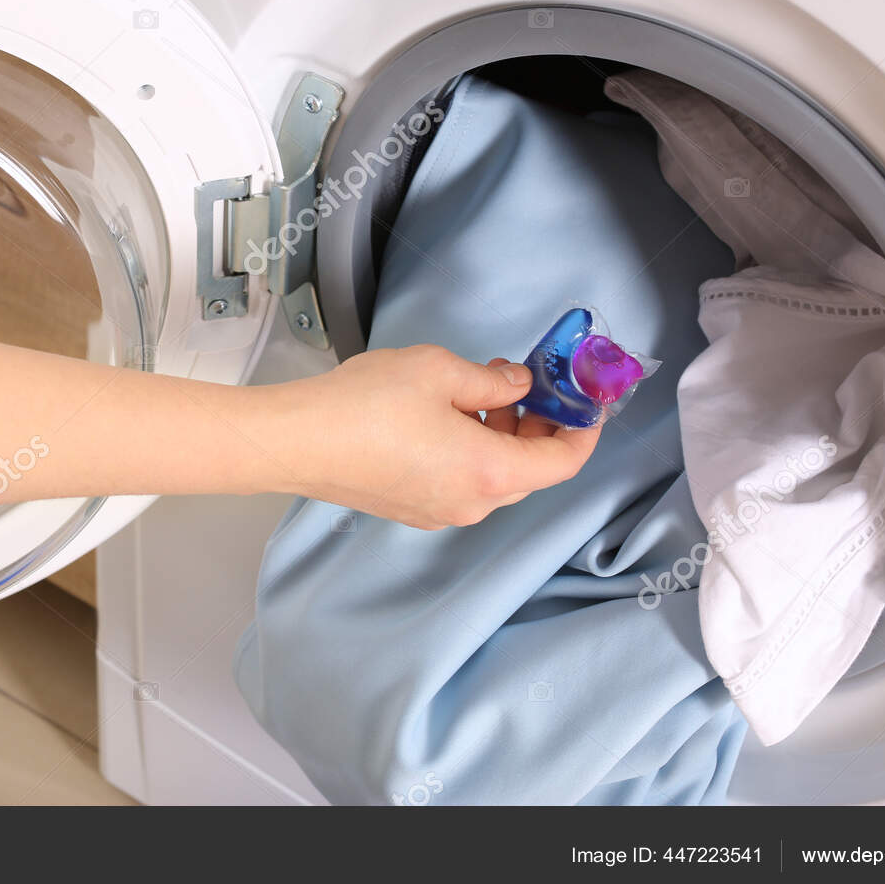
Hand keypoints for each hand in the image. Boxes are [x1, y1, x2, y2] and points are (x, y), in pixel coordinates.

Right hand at [273, 346, 601, 529]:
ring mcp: (438, 511)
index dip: (583, 430)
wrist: (297, 441)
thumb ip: (492, 380)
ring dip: (503, 436)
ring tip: (484, 389)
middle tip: (532, 383)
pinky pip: (460, 482)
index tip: (587, 402)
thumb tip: (516, 384)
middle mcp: (470, 503)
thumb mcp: (440, 371)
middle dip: (539, 426)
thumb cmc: (362, 408)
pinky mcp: (411, 507)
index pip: (563, 461)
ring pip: (493, 476)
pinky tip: (451, 414)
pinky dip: (472, 451)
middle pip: (529, 471)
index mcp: (489, 473)